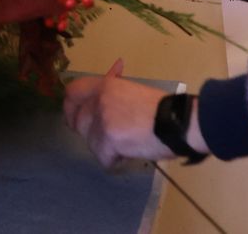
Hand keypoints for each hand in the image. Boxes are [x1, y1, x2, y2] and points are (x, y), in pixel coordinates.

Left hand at [63, 59, 178, 167]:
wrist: (177, 122)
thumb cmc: (162, 108)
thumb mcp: (132, 91)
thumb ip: (113, 94)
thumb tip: (107, 88)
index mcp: (105, 85)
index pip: (72, 92)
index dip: (70, 107)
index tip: (74, 117)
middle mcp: (99, 101)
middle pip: (77, 121)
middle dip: (88, 133)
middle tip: (103, 141)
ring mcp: (102, 121)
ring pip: (90, 142)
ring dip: (105, 148)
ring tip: (125, 146)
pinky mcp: (108, 141)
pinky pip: (103, 158)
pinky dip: (115, 161)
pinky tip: (129, 155)